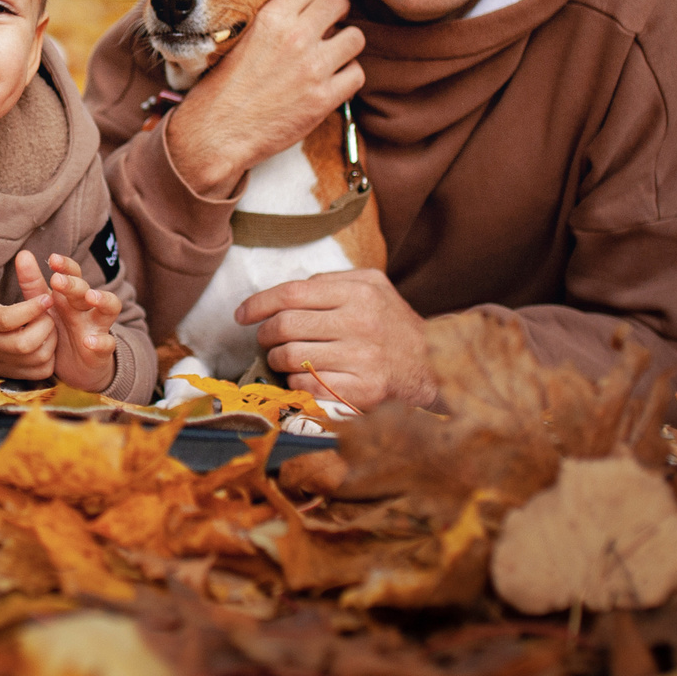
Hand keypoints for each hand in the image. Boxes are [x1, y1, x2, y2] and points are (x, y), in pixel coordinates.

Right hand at [0, 251, 54, 379]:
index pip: (7, 319)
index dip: (30, 309)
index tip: (46, 296)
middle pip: (25, 344)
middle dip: (44, 325)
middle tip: (49, 311)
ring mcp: (5, 362)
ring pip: (37, 358)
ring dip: (50, 339)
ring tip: (48, 323)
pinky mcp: (14, 372)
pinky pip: (41, 370)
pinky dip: (50, 356)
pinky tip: (45, 340)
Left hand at [41, 251, 121, 392]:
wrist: (77, 367)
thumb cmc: (60, 330)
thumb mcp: (45, 308)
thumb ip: (33, 284)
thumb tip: (23, 254)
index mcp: (71, 296)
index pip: (73, 274)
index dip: (66, 266)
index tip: (52, 259)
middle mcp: (87, 308)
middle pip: (85, 289)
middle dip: (73, 283)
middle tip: (57, 280)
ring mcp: (97, 327)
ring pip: (109, 308)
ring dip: (102, 300)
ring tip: (91, 297)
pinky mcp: (101, 350)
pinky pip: (107, 344)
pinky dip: (100, 342)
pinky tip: (88, 341)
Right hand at [166, 0, 364, 197]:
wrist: (216, 132)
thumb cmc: (221, 87)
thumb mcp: (239, 38)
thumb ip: (271, 19)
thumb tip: (300, 6)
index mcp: (272, 17)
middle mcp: (296, 37)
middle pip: (340, 3)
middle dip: (339, 10)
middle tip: (331, 23)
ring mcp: (313, 68)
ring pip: (355, 38)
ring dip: (346, 44)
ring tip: (332, 54)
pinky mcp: (323, 98)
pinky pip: (357, 74)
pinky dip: (348, 77)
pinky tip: (332, 81)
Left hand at [235, 267, 436, 408]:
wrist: (434, 368)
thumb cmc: (392, 327)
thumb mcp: (372, 289)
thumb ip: (330, 284)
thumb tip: (281, 295)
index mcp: (361, 292)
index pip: (292, 293)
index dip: (258, 304)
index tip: (242, 315)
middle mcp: (362, 323)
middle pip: (285, 326)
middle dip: (266, 336)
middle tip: (267, 340)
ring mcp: (363, 358)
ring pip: (290, 358)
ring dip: (278, 361)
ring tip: (285, 360)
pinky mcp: (362, 391)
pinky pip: (305, 386)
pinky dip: (296, 383)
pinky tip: (305, 378)